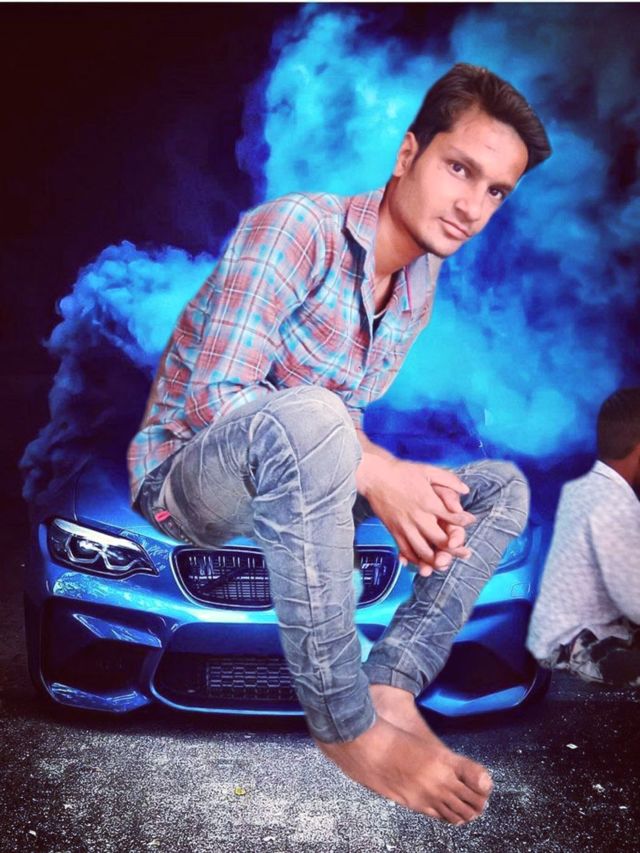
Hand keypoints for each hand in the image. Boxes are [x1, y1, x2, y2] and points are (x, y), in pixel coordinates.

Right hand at [357, 456, 474, 572]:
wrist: (375, 475)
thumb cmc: (401, 472)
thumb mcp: (428, 470)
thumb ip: (448, 480)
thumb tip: (465, 489)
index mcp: (428, 502)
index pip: (452, 517)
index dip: (463, 521)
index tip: (469, 520)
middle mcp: (417, 517)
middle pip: (440, 541)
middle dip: (454, 549)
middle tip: (464, 551)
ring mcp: (404, 526)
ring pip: (423, 551)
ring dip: (435, 560)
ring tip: (445, 562)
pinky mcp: (393, 530)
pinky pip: (405, 550)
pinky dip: (415, 559)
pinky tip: (422, 562)